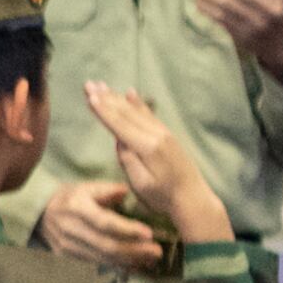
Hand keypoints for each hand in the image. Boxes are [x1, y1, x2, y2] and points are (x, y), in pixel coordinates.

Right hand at [37, 176, 168, 271]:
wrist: (39, 212)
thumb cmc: (69, 197)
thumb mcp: (86, 186)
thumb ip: (108, 189)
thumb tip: (127, 192)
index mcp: (76, 208)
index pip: (104, 222)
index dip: (127, 229)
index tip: (149, 234)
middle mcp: (71, 229)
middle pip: (106, 245)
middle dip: (134, 250)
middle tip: (157, 251)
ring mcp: (69, 246)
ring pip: (103, 257)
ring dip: (129, 260)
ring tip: (151, 259)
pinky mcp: (69, 257)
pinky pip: (97, 263)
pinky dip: (118, 265)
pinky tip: (135, 265)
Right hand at [82, 81, 228, 243]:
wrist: (193, 198)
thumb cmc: (163, 196)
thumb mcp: (140, 183)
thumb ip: (127, 159)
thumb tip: (118, 140)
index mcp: (147, 147)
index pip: (120, 124)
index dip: (103, 110)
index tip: (89, 96)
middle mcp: (156, 134)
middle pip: (126, 112)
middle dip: (106, 98)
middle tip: (89, 84)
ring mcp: (163, 133)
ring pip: (136, 110)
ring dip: (117, 97)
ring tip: (102, 85)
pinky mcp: (167, 135)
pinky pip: (148, 114)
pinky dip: (137, 103)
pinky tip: (130, 94)